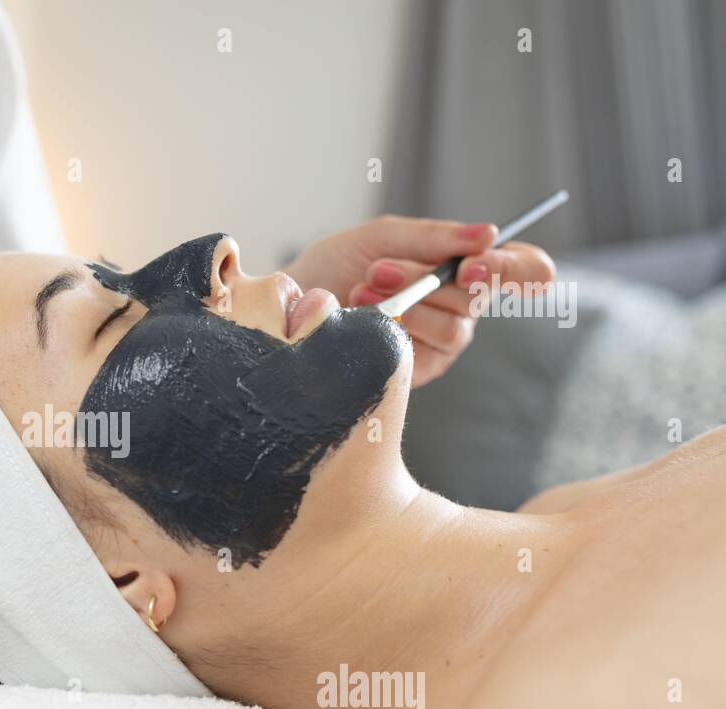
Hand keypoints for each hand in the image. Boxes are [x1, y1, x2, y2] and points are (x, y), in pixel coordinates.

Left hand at [285, 215, 555, 386]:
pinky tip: (361, 315)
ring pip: (457, 327)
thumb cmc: (334, 267)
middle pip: (483, 297)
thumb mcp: (378, 237)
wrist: (290, 304)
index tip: (478, 261)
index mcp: (460, 268)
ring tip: (361, 289)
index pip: (523, 268)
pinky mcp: (418, 370)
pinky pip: (428, 352)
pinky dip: (396, 328)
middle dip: (432, 279)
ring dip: (409, 303)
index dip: (517, 267)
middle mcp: (458, 306)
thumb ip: (432, 236)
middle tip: (382, 268)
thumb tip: (489, 234)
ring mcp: (440, 341)